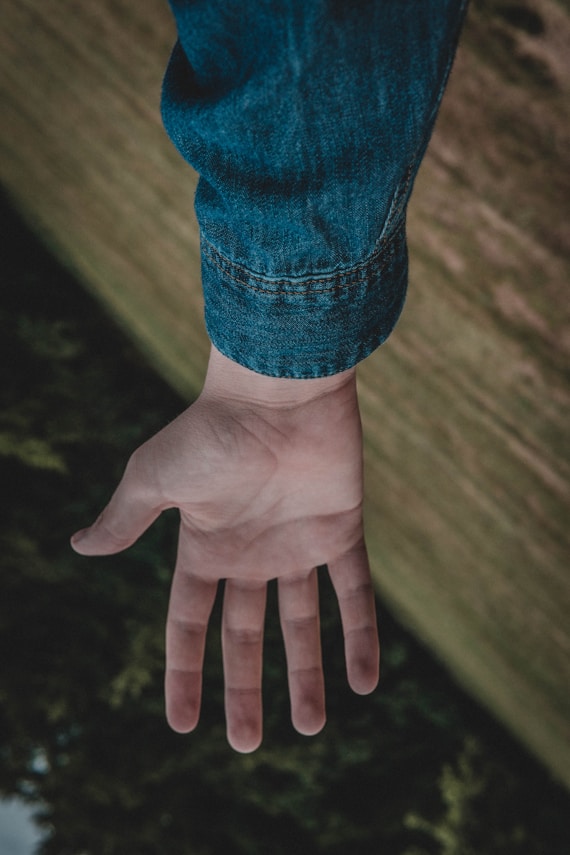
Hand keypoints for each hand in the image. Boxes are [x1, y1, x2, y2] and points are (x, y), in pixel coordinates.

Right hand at [71, 345, 378, 751]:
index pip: (188, 623)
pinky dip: (362, 635)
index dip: (184, 672)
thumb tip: (77, 546)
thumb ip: (124, 518)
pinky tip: (368, 682)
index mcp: (204, 547)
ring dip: (307, 674)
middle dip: (245, 689)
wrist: (279, 389)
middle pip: (245, 635)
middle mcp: (250, 553)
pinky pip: (356, 593)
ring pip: (302, 623)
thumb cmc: (211, 431)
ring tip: (311, 727)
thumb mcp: (154, 480)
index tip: (184, 724)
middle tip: (245, 745)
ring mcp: (297, 544)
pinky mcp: (341, 531)